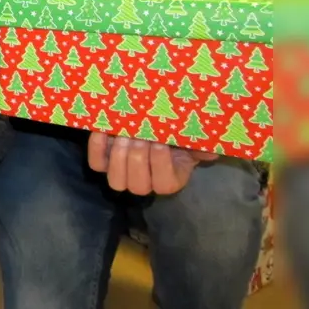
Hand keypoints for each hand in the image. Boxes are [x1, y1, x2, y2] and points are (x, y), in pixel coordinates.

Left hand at [88, 133, 215, 195]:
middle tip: (140, 136)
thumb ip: (200, 146)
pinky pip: (96, 164)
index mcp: (169, 181)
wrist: (149, 123)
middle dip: (138, 159)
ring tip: (124, 134)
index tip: (160, 142)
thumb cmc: (172, 134)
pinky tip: (104, 130)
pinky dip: (97, 148)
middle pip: (137, 186)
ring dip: (119, 156)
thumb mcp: (189, 139)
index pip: (163, 184)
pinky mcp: (102, 163)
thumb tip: (212, 152)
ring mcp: (121, 175)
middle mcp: (143, 184)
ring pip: (116, 180)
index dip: (160, 164)